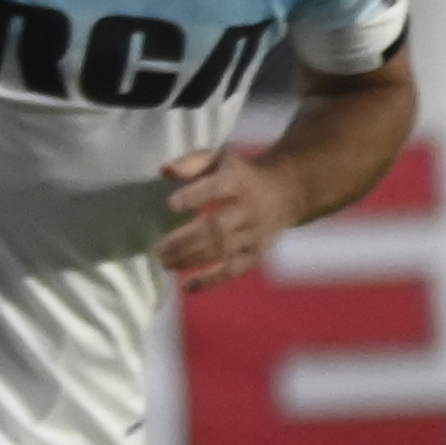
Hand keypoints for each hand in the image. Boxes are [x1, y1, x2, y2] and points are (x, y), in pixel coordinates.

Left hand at [158, 143, 296, 292]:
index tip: (171, 204)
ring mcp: (255, 234)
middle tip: (158, 249)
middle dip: (186, 240)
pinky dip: (210, 280)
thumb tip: (165, 171)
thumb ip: (193, 163)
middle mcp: (249, 209)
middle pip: (218, 228)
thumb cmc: (240, 175)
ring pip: (223, 251)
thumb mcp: (221, 158)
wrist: (287, 191)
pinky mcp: (257, 253)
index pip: (217, 188)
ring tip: (165, 263)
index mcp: (238, 182)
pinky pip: (234, 270)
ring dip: (192, 260)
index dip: (195, 196)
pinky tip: (187, 286)